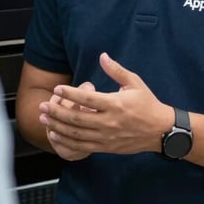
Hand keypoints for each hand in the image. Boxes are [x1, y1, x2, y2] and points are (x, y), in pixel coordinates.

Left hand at [38, 52, 173, 156]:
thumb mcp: (134, 82)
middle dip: (57, 112)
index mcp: (115, 104)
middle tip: (42, 105)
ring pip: (77, 133)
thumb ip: (116, 70)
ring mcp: (107, 137)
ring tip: (44, 118)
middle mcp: (109, 122)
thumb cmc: (147, 103)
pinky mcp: (106, 147)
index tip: (57, 89)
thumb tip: (102, 56)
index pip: (87, 99)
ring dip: (58, 126)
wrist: (160, 131)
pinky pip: (83, 146)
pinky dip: (67, 141)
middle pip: (77, 118)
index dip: (70, 94)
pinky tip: (56, 135)